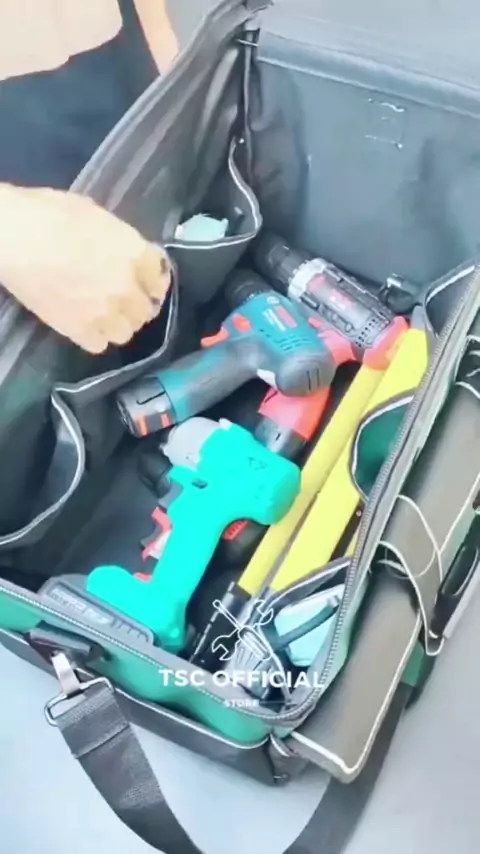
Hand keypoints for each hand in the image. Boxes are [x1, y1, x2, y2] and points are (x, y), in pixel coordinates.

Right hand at [0, 185, 171, 352]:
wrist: (13, 237)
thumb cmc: (49, 213)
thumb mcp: (95, 214)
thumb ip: (119, 238)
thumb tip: (124, 250)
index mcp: (133, 253)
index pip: (159, 277)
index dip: (153, 281)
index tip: (147, 283)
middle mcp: (126, 286)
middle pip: (146, 310)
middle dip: (137, 305)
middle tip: (123, 300)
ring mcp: (104, 312)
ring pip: (126, 332)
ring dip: (119, 324)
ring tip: (105, 315)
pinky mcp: (78, 330)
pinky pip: (99, 344)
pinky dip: (96, 337)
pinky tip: (87, 325)